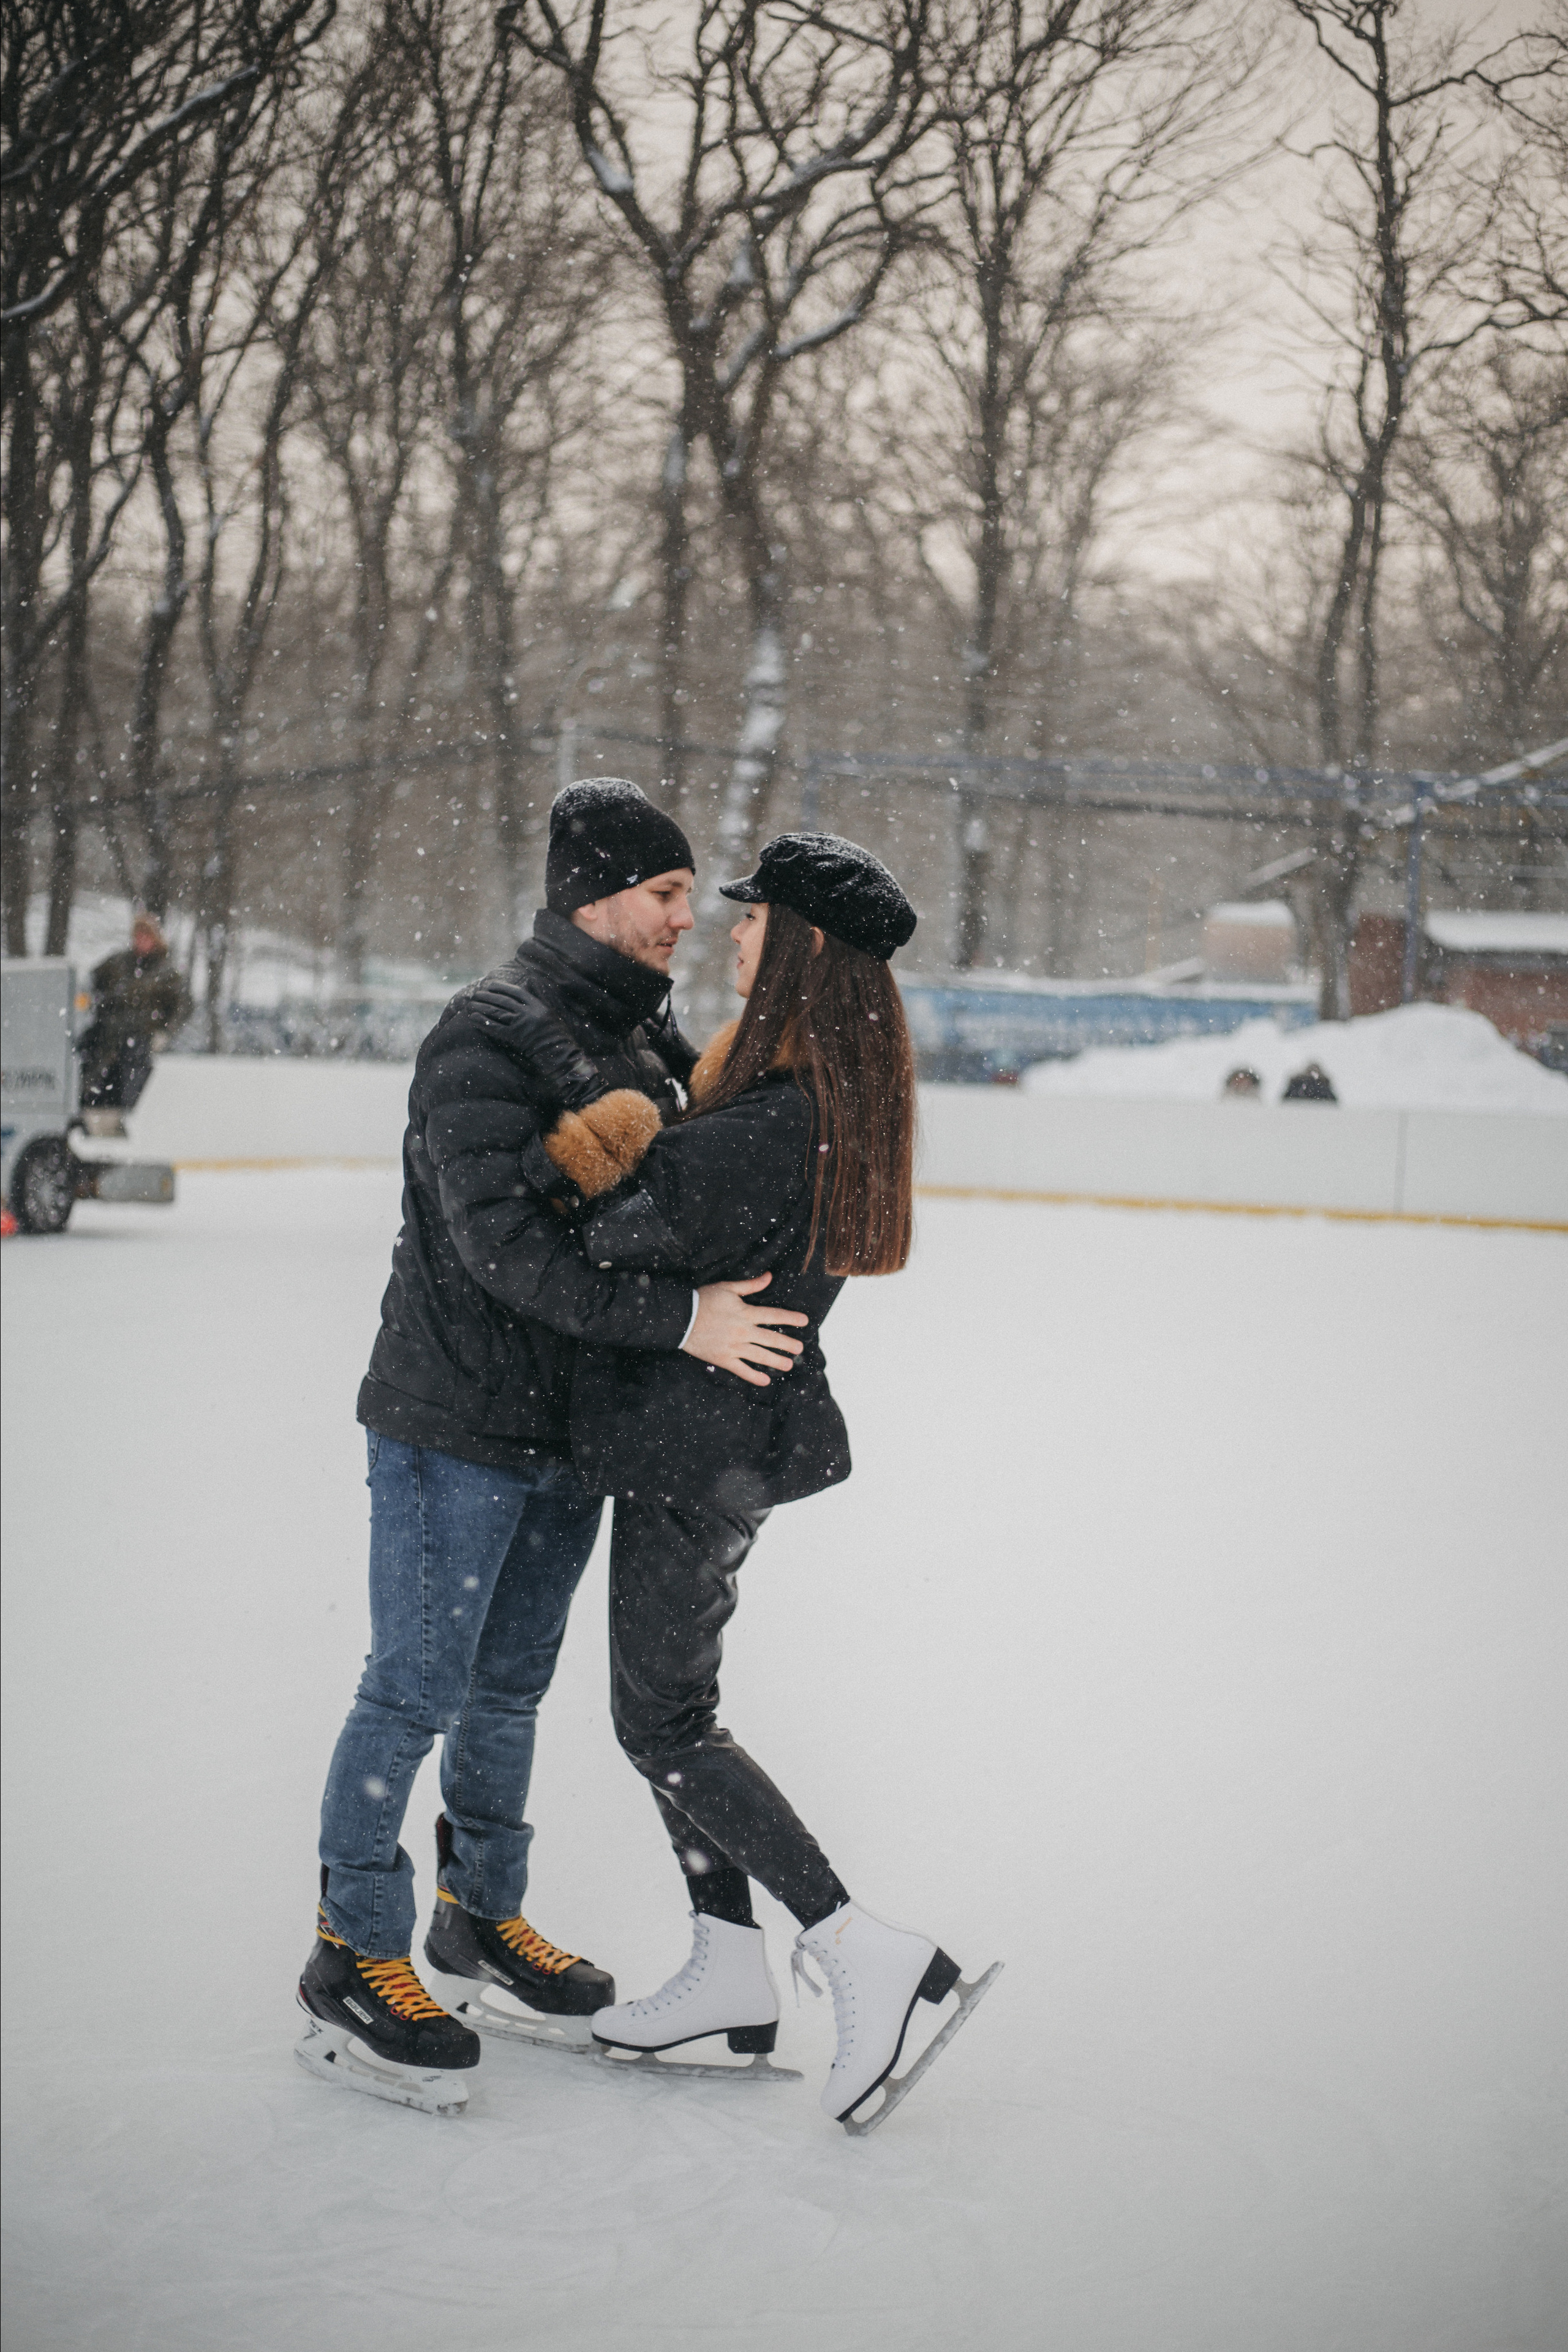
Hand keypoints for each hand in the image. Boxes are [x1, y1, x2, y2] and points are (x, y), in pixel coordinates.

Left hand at [467, 979, 605, 1109]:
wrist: (561, 1057)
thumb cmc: (557, 1038)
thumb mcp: (550, 1016)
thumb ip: (537, 1006)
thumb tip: (523, 996)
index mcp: (538, 1005)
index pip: (516, 992)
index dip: (501, 987)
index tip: (491, 985)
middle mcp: (529, 1013)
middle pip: (503, 1000)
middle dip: (487, 996)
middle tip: (476, 994)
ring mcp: (521, 1025)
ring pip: (496, 1012)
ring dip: (481, 1007)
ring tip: (471, 1004)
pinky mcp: (515, 1038)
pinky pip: (495, 1028)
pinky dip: (483, 1022)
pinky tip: (473, 1018)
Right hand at [682, 1273, 808, 1387]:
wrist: (681, 1318)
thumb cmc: (703, 1300)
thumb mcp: (727, 1288)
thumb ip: (750, 1285)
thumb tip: (769, 1276)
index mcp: (745, 1313)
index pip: (774, 1315)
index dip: (790, 1318)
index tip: (805, 1321)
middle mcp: (743, 1331)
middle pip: (771, 1339)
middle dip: (787, 1344)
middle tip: (800, 1349)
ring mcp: (734, 1347)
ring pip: (760, 1356)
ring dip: (776, 1361)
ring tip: (789, 1365)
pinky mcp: (723, 1359)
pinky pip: (742, 1370)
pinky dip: (754, 1377)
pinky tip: (765, 1381)